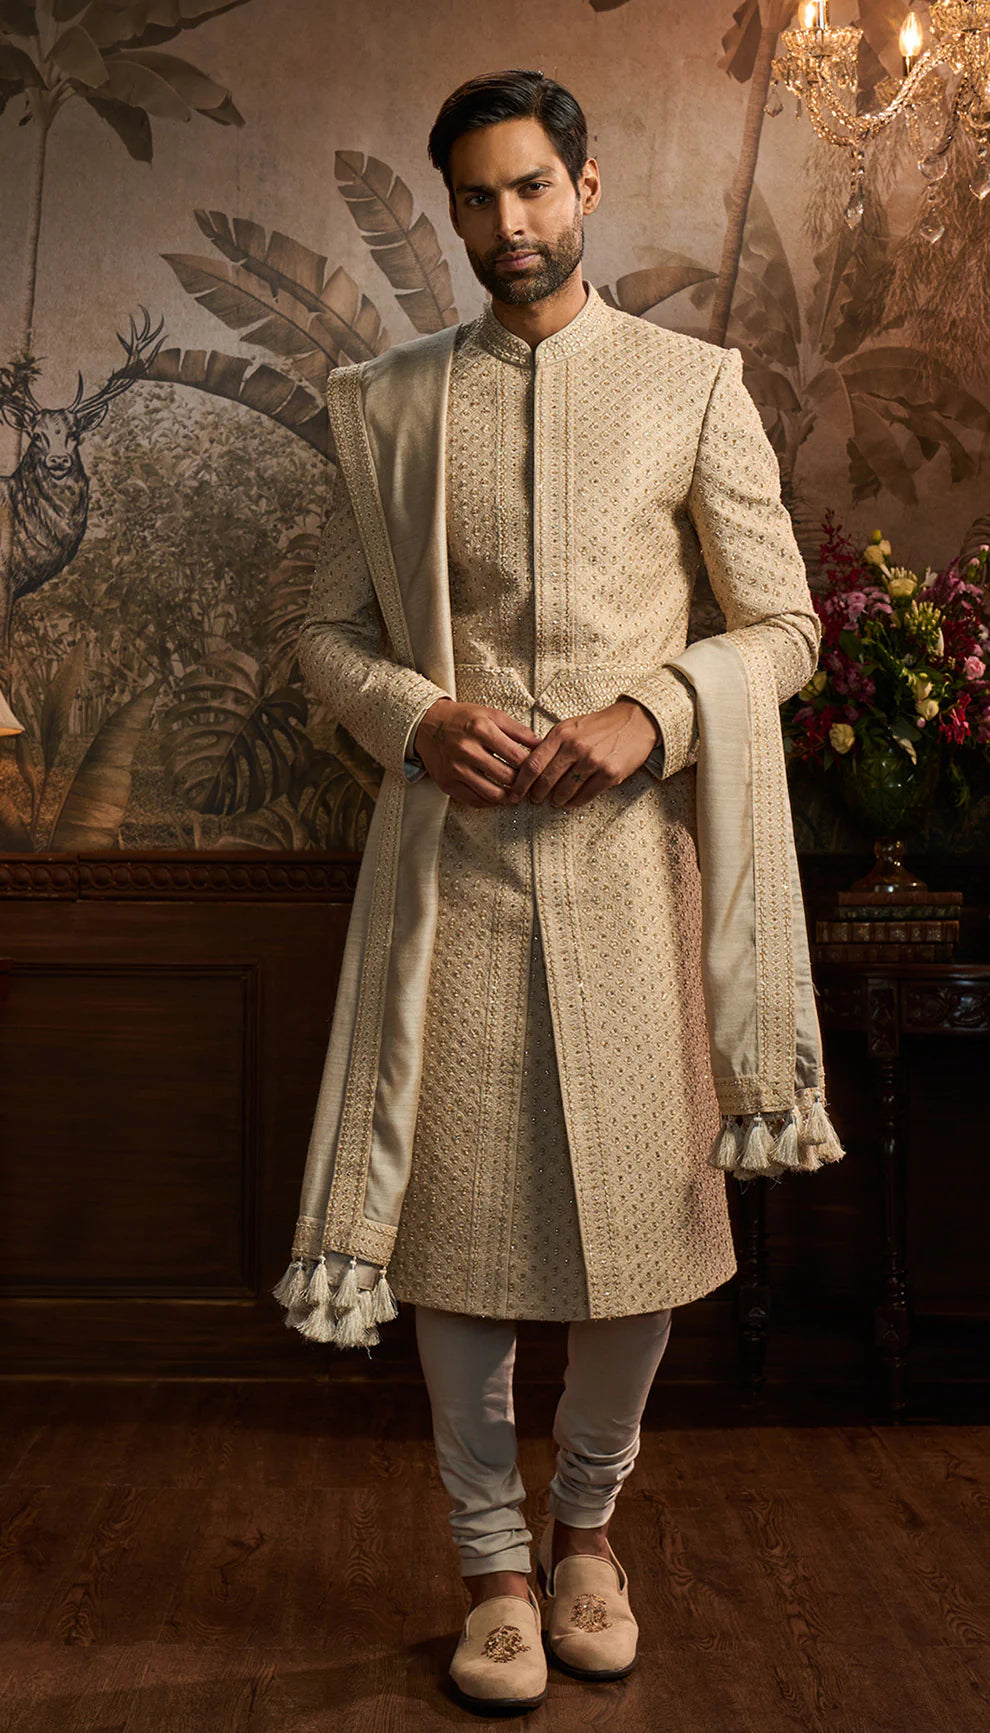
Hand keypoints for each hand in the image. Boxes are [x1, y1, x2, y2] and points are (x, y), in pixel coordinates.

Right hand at [414, 698, 541, 806]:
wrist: (428, 725)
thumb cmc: (463, 719)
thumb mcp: (491, 715)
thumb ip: (518, 730)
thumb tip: (541, 744)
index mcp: (481, 729)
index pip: (517, 757)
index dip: (532, 766)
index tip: (537, 769)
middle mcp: (467, 750)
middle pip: (507, 777)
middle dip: (522, 784)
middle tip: (529, 784)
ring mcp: (455, 769)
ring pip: (492, 794)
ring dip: (509, 797)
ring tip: (516, 793)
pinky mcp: (447, 784)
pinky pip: (475, 801)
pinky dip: (490, 802)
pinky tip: (498, 796)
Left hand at [508, 699, 659, 808]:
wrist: (634, 722)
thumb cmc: (599, 725)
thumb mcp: (570, 726)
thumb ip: (551, 744)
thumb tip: (530, 766)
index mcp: (561, 734)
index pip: (533, 764)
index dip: (521, 783)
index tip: (515, 793)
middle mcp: (575, 748)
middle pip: (546, 780)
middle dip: (537, 795)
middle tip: (535, 799)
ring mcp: (593, 761)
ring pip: (565, 791)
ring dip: (556, 800)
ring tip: (555, 801)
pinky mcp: (610, 774)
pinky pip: (586, 795)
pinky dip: (575, 802)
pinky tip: (571, 802)